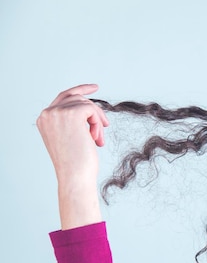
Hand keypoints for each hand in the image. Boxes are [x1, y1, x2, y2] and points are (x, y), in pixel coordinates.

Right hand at [37, 84, 109, 228]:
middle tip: (106, 125)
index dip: (80, 91)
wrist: (74, 175)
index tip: (95, 88)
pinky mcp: (71, 113)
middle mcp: (47, 113)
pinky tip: (96, 138)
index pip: (63, 97)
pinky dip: (98, 123)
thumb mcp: (71, 138)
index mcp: (44, 119)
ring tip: (97, 139)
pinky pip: (92, 109)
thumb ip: (74, 123)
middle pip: (77, 98)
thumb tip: (91, 112)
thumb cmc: (76, 163)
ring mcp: (57, 112)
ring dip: (97, 121)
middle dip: (94, 112)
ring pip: (86, 104)